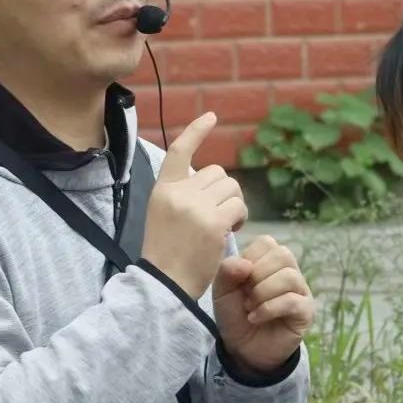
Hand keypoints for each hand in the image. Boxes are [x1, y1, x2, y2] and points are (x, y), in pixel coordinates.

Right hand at [143, 113, 247, 299]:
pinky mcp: (213, 222)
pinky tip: (228, 233)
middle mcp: (178, 192)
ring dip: (234, 205)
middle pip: (217, 173)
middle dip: (225, 192)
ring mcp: (195, 206)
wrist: (164, 285)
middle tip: (220, 217)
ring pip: (232, 188)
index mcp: (162, 189)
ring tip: (223, 227)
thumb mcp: (163, 218)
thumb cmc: (167, 257)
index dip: (197, 131)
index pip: (179, 150)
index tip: (211, 117)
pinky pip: (238, 207)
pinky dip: (240, 219)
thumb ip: (184, 196)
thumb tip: (212, 183)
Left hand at [214, 235, 313, 374]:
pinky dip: (269, 308)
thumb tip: (244, 263)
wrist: (242, 350)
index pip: (267, 243)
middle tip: (245, 295)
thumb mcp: (222, 291)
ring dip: (263, 292)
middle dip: (257, 275)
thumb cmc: (235, 315)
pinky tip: (256, 317)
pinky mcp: (306, 312)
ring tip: (250, 307)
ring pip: (289, 277)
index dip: (250, 258)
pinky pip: (292, 300)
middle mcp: (290, 273)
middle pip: (283, 255)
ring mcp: (301, 292)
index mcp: (270, 262)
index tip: (239, 279)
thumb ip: (226, 271)